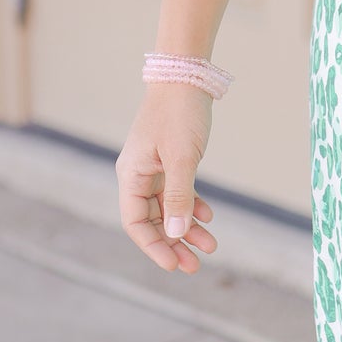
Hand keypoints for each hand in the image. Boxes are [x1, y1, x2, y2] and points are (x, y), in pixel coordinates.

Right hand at [115, 88, 218, 273]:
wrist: (187, 76)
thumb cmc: (180, 114)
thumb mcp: (182, 157)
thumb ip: (179, 196)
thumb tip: (177, 234)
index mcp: (131, 175)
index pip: (136, 223)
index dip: (154, 247)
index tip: (175, 265)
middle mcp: (137, 174)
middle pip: (152, 220)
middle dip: (173, 244)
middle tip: (195, 266)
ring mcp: (153, 167)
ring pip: (168, 207)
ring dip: (187, 227)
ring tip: (210, 247)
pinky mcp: (169, 159)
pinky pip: (177, 191)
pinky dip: (191, 204)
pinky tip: (208, 217)